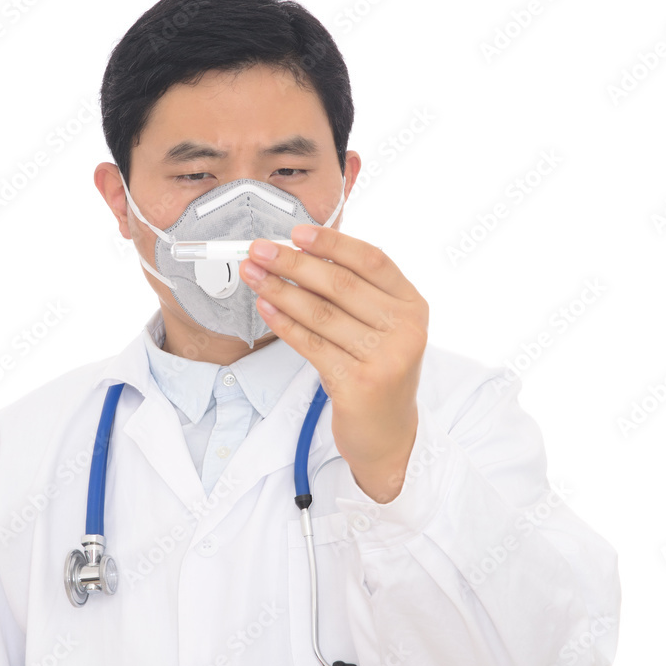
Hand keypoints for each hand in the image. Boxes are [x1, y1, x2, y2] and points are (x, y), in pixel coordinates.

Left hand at [239, 224, 428, 502]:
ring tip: (252, 275)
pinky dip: (283, 323)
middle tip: (258, 250)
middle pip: (340, 284)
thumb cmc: (376, 370)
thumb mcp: (380, 327)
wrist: (388, 434)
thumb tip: (298, 253)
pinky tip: (265, 308)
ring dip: (279, 290)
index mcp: (412, 305)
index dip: (332, 243)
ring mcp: (383, 359)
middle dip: (292, 263)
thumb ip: (354, 292)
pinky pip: (310, 344)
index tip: (296, 231)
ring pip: (320, 313)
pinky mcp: (357, 384)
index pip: (371, 260)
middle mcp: (405, 330)